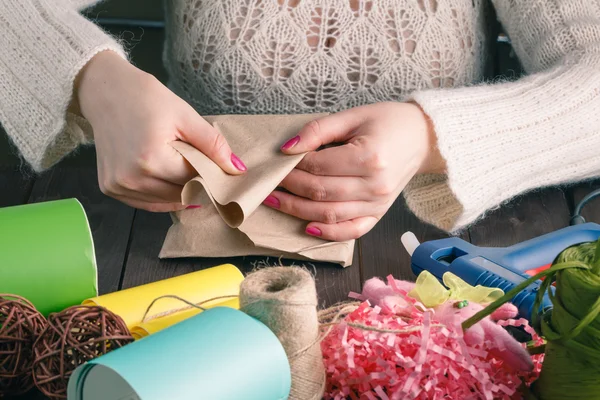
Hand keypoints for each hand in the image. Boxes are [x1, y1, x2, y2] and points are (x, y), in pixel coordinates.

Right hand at [73, 51, 246, 211]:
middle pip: (181, 194)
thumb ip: (213, 145)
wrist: (104, 91)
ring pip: (165, 203)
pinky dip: (160, 195)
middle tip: (203, 169)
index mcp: (151, 160)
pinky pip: (145, 203)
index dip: (211, 175)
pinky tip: (166, 179)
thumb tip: (237, 170)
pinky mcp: (110, 189)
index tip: (222, 171)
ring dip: (179, 192)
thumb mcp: (185, 115)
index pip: (195, 180)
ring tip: (181, 169)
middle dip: (197, 184)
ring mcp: (118, 186)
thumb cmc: (146, 99)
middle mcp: (132, 178)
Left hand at [264, 102, 444, 240]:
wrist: (422, 137)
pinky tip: (308, 227)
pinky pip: (352, 230)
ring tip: (276, 202)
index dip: (293, 166)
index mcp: (368, 156)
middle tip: (269, 183)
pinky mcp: (380, 212)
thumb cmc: (388, 122)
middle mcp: (375, 184)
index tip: (278, 162)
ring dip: (298, 211)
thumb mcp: (353, 116)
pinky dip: (329, 232)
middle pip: (320, 192)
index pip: (319, 167)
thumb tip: (287, 148)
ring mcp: (379, 202)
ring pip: (330, 214)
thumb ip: (319, 130)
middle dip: (290, 188)